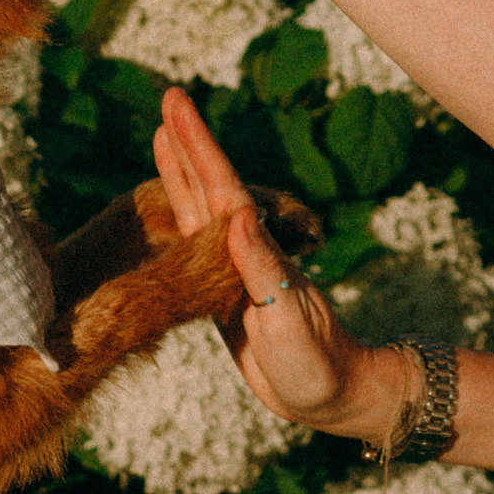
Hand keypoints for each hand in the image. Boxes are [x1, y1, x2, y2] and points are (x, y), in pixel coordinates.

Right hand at [150, 87, 407, 442]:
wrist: (330, 396)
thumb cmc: (316, 363)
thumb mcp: (288, 317)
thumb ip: (262, 268)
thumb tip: (238, 214)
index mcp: (258, 250)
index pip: (222, 187)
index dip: (197, 146)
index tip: (177, 105)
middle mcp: (244, 250)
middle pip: (208, 185)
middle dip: (188, 143)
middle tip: (169, 97)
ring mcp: (233, 269)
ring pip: (198, 209)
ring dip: (181, 172)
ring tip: (163, 134)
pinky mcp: (221, 293)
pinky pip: (192, 245)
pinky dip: (179, 218)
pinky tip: (170, 208)